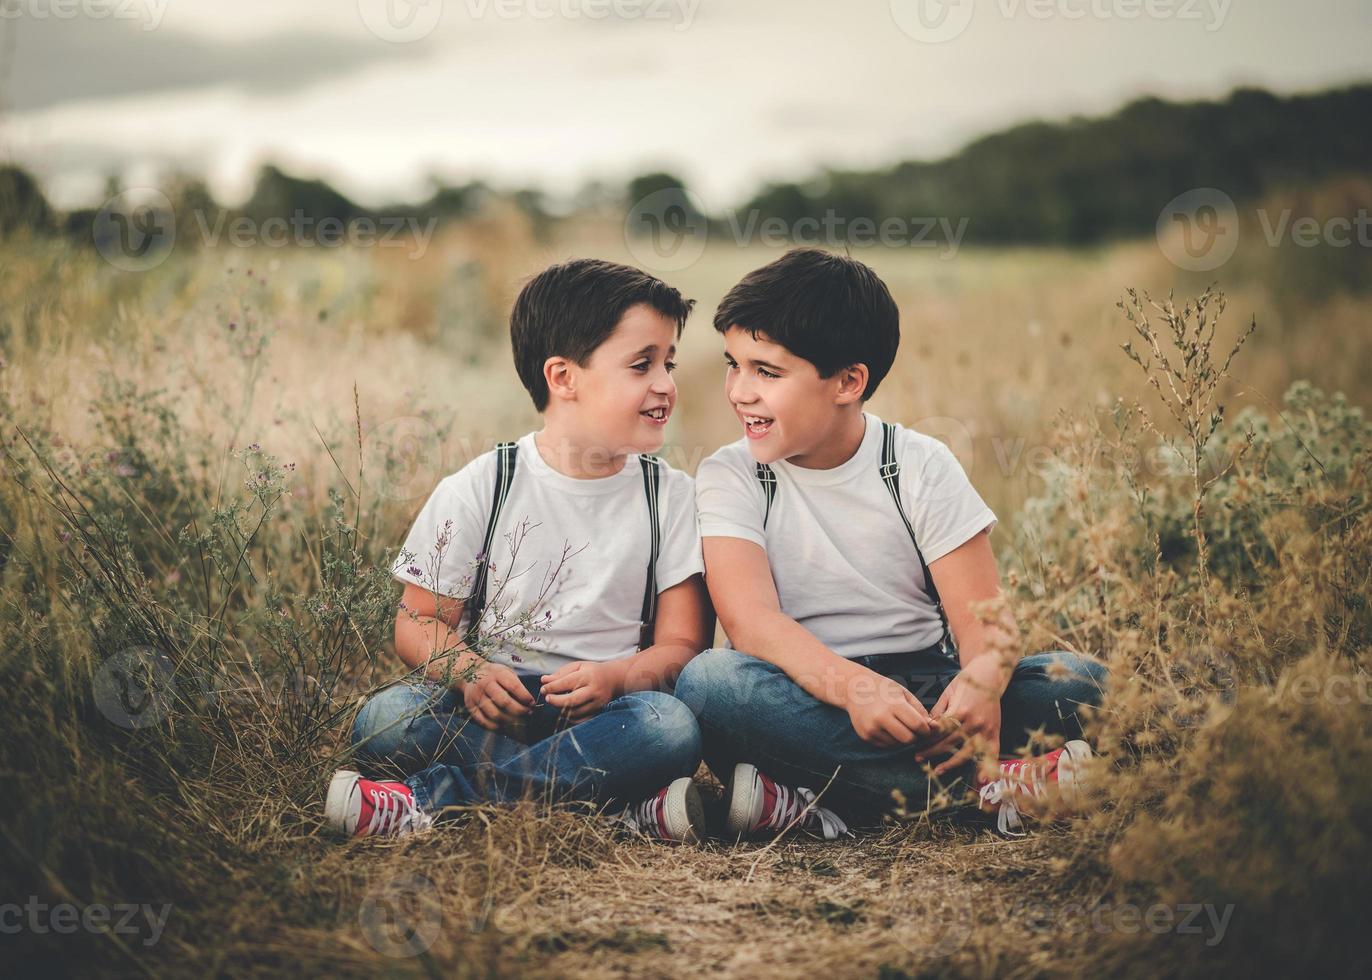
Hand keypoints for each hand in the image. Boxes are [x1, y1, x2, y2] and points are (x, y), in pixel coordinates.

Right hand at [461, 663, 534, 730]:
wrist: (469, 674)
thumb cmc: (494, 675)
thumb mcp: (506, 672)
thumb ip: (517, 685)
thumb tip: (529, 703)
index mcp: (497, 674)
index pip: (514, 687)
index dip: (525, 697)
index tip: (532, 703)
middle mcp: (485, 684)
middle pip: (504, 702)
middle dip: (520, 711)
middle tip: (528, 713)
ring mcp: (477, 697)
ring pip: (495, 714)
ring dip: (510, 721)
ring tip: (519, 722)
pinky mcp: (471, 708)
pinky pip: (484, 722)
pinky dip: (497, 727)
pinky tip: (505, 726)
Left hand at [540, 661, 624, 722]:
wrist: (614, 679)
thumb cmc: (592, 671)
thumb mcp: (577, 666)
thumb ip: (560, 673)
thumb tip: (544, 680)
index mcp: (588, 676)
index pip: (566, 683)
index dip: (552, 687)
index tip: (543, 689)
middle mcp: (593, 690)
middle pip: (571, 700)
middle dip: (556, 701)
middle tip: (548, 698)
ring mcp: (597, 702)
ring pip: (575, 712)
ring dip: (561, 710)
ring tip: (557, 702)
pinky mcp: (598, 711)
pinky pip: (581, 719)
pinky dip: (570, 717)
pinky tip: (566, 710)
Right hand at [843, 668, 935, 746]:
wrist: (854, 689)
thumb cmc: (884, 689)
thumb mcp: (903, 693)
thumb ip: (919, 710)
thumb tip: (934, 728)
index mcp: (893, 705)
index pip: (918, 725)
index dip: (927, 729)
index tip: (927, 727)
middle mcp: (881, 718)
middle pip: (908, 739)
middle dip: (916, 737)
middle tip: (915, 730)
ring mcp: (871, 728)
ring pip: (897, 745)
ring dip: (903, 739)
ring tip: (900, 726)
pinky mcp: (865, 736)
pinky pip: (886, 745)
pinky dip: (892, 740)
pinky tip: (889, 728)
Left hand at [915, 658, 1004, 775]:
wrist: (990, 675)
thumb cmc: (966, 682)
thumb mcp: (948, 693)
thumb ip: (939, 712)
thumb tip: (926, 729)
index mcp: (960, 711)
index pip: (939, 731)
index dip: (926, 739)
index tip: (915, 745)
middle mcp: (973, 722)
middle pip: (949, 743)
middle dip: (931, 751)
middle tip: (917, 758)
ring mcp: (985, 729)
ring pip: (966, 752)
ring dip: (950, 763)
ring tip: (937, 770)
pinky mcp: (995, 732)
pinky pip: (991, 753)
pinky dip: (986, 767)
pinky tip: (979, 780)